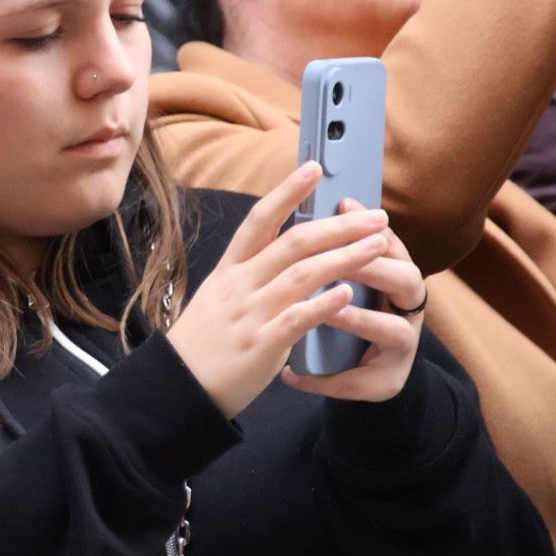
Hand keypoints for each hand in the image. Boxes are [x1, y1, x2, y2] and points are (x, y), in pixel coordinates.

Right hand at [166, 164, 407, 418]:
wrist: (178, 387)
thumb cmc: (202, 343)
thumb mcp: (218, 296)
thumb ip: (249, 274)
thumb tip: (285, 250)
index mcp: (230, 270)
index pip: (260, 219)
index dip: (287, 191)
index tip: (314, 168)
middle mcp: (240, 285)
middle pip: (293, 243)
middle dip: (339, 226)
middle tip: (376, 216)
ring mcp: (250, 314)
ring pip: (302, 275)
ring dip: (344, 257)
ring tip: (377, 246)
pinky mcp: (260, 345)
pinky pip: (296, 319)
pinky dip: (323, 304)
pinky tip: (348, 293)